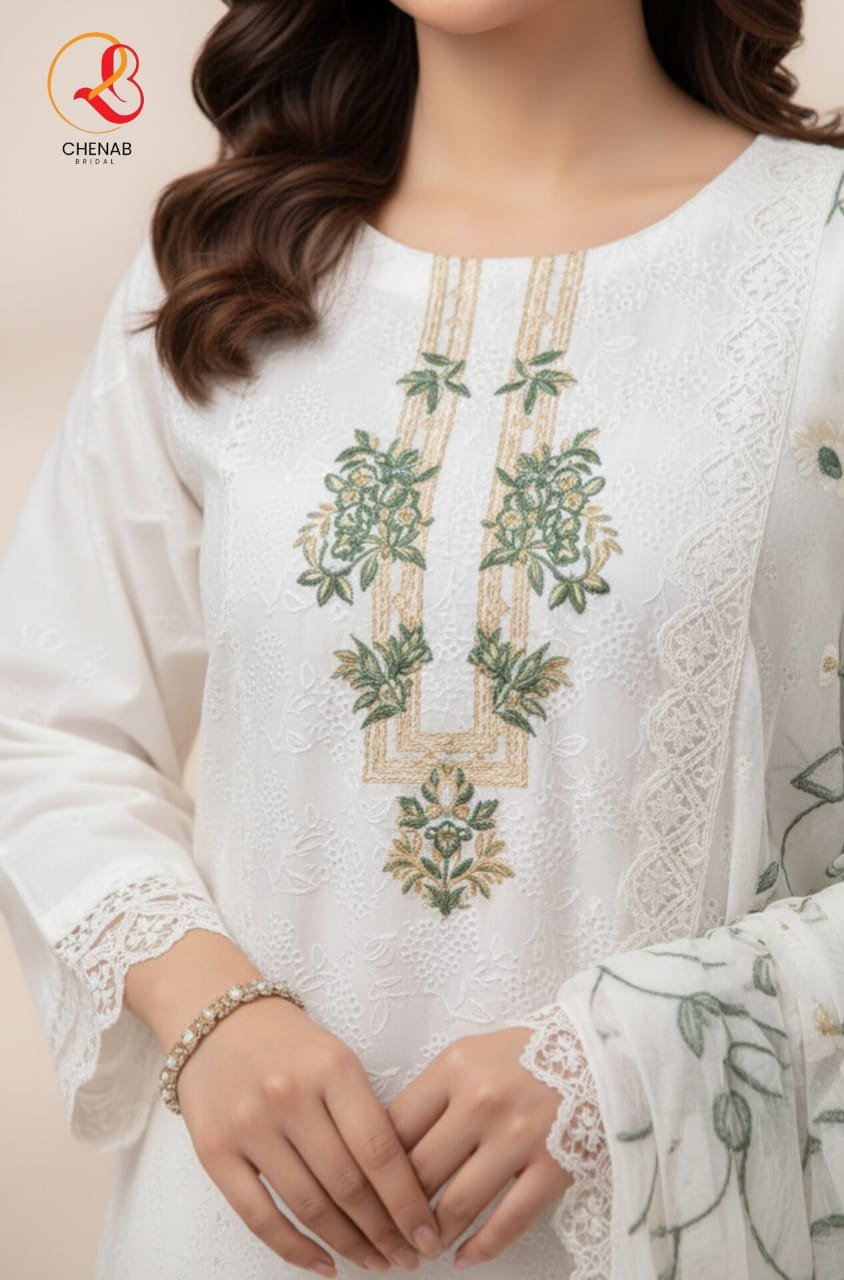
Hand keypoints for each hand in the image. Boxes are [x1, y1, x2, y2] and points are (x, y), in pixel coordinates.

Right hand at [176, 995, 442, 1274]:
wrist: (216, 1018)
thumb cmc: (289, 1045)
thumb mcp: (337, 1059)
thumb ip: (366, 1114)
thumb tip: (405, 1189)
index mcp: (331, 1068)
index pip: (379, 1149)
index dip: (408, 1202)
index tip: (428, 1233)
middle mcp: (290, 1095)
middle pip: (347, 1184)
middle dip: (385, 1231)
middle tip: (408, 1256)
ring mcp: (249, 1124)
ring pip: (308, 1205)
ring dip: (348, 1245)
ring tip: (375, 1261)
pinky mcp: (215, 1151)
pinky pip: (259, 1216)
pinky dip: (295, 1248)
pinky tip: (324, 1263)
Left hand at [385, 1027, 572, 1268]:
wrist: (599, 1052)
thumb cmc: (524, 1055)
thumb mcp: (469, 1055)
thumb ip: (432, 1095)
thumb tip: (390, 1149)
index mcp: (454, 1068)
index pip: (395, 1126)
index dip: (372, 1168)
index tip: (363, 1193)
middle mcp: (481, 1102)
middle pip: (420, 1171)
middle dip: (396, 1211)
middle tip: (386, 1233)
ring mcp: (518, 1137)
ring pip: (457, 1204)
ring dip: (432, 1235)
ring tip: (420, 1248)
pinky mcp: (553, 1167)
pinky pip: (509, 1221)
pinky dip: (481, 1248)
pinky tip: (463, 1259)